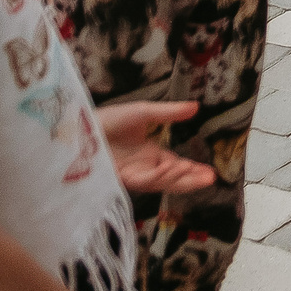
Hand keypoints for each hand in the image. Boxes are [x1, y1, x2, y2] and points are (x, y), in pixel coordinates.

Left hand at [96, 101, 216, 194]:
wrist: (80, 127)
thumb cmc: (108, 120)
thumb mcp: (143, 112)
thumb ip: (169, 113)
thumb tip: (196, 107)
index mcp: (149, 156)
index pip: (175, 167)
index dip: (192, 171)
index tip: (210, 174)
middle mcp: (143, 169)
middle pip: (171, 180)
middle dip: (190, 181)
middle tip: (210, 179)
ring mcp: (131, 175)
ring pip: (160, 183)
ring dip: (179, 179)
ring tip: (197, 173)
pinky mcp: (119, 178)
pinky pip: (144, 180)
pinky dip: (160, 176)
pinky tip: (172, 167)